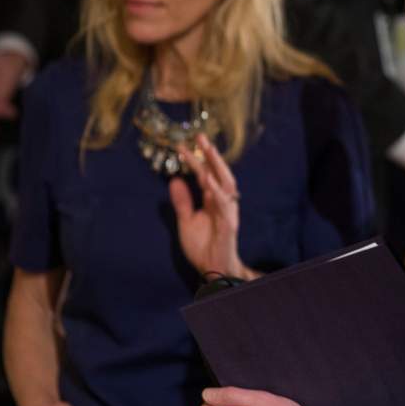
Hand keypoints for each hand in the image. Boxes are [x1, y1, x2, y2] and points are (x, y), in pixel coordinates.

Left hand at [170, 133, 257, 279]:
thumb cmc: (203, 246)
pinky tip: (207, 178)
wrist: (212, 268)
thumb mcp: (186, 221)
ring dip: (216, 166)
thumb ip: (182, 201)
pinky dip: (216, 190)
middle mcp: (223, 202)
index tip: (182, 146)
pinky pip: (224, 203)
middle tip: (200, 137)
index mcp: (213, 200)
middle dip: (211, 155)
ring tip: (206, 150)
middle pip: (220, 173)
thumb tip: (175, 180)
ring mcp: (228, 211)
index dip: (195, 161)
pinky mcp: (229, 223)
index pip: (205, 175)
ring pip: (226, 183)